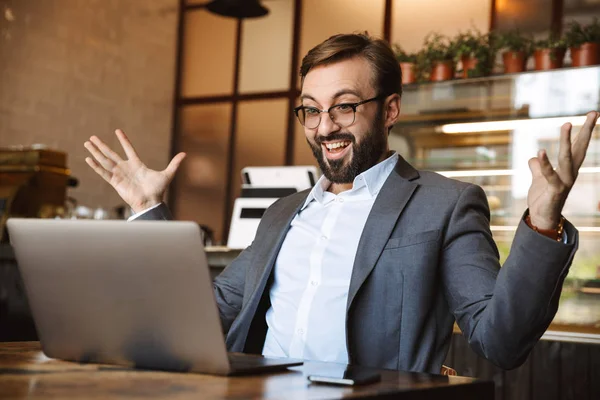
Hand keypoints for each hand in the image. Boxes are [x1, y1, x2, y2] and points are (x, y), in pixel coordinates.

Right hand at [84, 129, 185, 212]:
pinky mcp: (115, 182)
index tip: (117, 131)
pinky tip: (88, 159)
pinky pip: (103, 172)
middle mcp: (126, 168)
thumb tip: (185, 154)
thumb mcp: (167, 174)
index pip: (128, 149)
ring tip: (87, 143)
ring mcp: (119, 174)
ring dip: (96, 152)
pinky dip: (96, 166)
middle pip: (111, 153)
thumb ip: (174, 164)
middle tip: (92, 137)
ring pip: (105, 160)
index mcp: (137, 164)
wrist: (150, 202)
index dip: (123, 140)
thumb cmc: (158, 190)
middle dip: (102, 145)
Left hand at [527, 111, 598, 229]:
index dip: (585, 130)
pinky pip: (549, 174)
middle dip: (587, 130)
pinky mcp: (554, 190)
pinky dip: (544, 163)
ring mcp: (564, 181)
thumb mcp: (539, 179)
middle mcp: (571, 173)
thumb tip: (533, 158)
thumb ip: (538, 167)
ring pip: (567, 158)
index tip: (594, 113)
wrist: (542, 218)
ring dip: (567, 141)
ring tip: (566, 124)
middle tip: (594, 112)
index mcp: (569, 168)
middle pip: (581, 148)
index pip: (580, 146)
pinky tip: (540, 152)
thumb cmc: (543, 198)